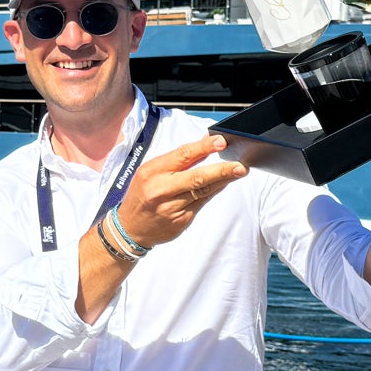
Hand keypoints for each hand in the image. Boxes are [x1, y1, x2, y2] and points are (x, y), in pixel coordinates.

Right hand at [115, 133, 246, 246]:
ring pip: (203, 191)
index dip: (204, 147)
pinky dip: (214, 192)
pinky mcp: (181, 220)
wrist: (130, 228)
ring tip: (239, 171)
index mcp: (152, 172)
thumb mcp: (150, 172)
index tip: (220, 142)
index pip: (182, 156)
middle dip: (221, 170)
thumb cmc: (142, 195)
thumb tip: (204, 146)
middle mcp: (161, 190)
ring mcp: (172, 207)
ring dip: (223, 180)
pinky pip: (202, 203)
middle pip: (197, 177)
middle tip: (240, 165)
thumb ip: (175, 161)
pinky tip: (222, 184)